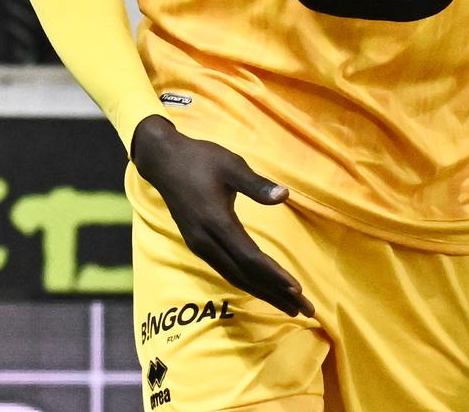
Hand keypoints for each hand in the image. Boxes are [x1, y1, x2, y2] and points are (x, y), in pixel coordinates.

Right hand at [130, 116, 313, 316]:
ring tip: (291, 307)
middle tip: (305, 310)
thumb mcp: (231, 165)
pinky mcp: (199, 245)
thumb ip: (256, 184)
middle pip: (246, 275)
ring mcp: (201, 245)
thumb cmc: (201, 159)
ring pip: (236, 277)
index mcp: (216, 222)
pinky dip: (249, 283)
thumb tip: (285, 196)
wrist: (164, 162)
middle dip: (276, 294)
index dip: (273, 274)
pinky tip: (264, 289)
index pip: (250, 257)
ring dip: (264, 293)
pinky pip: (228, 271)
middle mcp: (207, 241)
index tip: (297, 289)